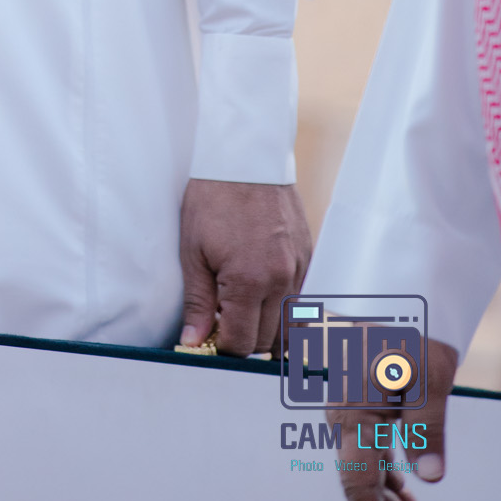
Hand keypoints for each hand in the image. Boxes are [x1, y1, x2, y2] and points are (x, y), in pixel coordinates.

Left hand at [178, 178, 311, 354]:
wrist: (245, 153)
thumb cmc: (212, 196)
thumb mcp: (193, 249)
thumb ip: (198, 302)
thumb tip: (194, 342)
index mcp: (248, 281)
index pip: (241, 343)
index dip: (221, 347)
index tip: (206, 338)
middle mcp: (281, 280)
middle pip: (266, 340)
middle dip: (243, 340)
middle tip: (219, 323)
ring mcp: (299, 268)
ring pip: (288, 324)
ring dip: (265, 328)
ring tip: (240, 312)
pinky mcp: (307, 256)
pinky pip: (300, 298)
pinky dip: (283, 307)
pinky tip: (261, 295)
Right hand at [329, 339, 458, 500]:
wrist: (381, 287)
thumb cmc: (402, 324)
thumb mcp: (427, 376)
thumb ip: (427, 427)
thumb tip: (431, 474)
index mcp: (354, 414)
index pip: (358, 482)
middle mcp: (342, 415)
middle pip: (358, 478)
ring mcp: (345, 406)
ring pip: (361, 462)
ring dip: (385, 494)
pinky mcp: (353, 397)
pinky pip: (363, 443)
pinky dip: (383, 470)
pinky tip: (402, 486)